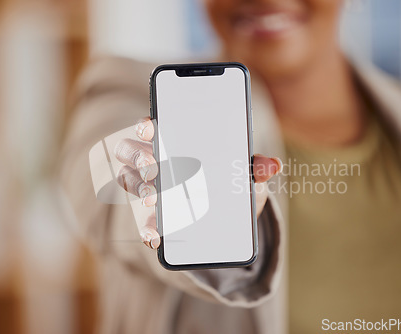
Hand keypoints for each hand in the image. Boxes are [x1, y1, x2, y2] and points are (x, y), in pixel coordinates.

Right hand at [114, 118, 281, 249]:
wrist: (229, 218)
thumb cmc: (230, 183)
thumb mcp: (244, 175)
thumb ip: (255, 167)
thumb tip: (271, 166)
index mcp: (175, 141)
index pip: (151, 126)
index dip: (145, 125)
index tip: (150, 129)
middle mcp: (155, 160)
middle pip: (130, 150)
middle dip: (137, 156)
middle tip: (153, 167)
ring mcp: (149, 187)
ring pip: (128, 180)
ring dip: (138, 188)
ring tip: (153, 199)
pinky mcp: (153, 215)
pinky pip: (141, 219)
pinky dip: (146, 227)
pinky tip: (155, 236)